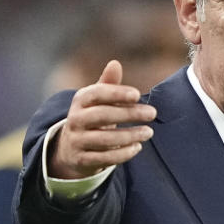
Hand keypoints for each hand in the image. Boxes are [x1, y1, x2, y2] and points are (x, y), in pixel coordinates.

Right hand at [48, 60, 156, 178]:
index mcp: (80, 100)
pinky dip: (123, 153)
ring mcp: (77, 140)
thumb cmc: (92, 117)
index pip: (96, 94)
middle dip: (129, 114)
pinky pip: (104, 158)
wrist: (70, 148)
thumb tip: (115, 63)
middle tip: (152, 113)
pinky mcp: (81, 159)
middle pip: (101, 115)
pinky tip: (137, 147)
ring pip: (104, 139)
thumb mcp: (97, 100)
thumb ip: (108, 84)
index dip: (116, 93)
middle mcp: (75, 119)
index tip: (137, 94)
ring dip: (129, 135)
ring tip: (148, 132)